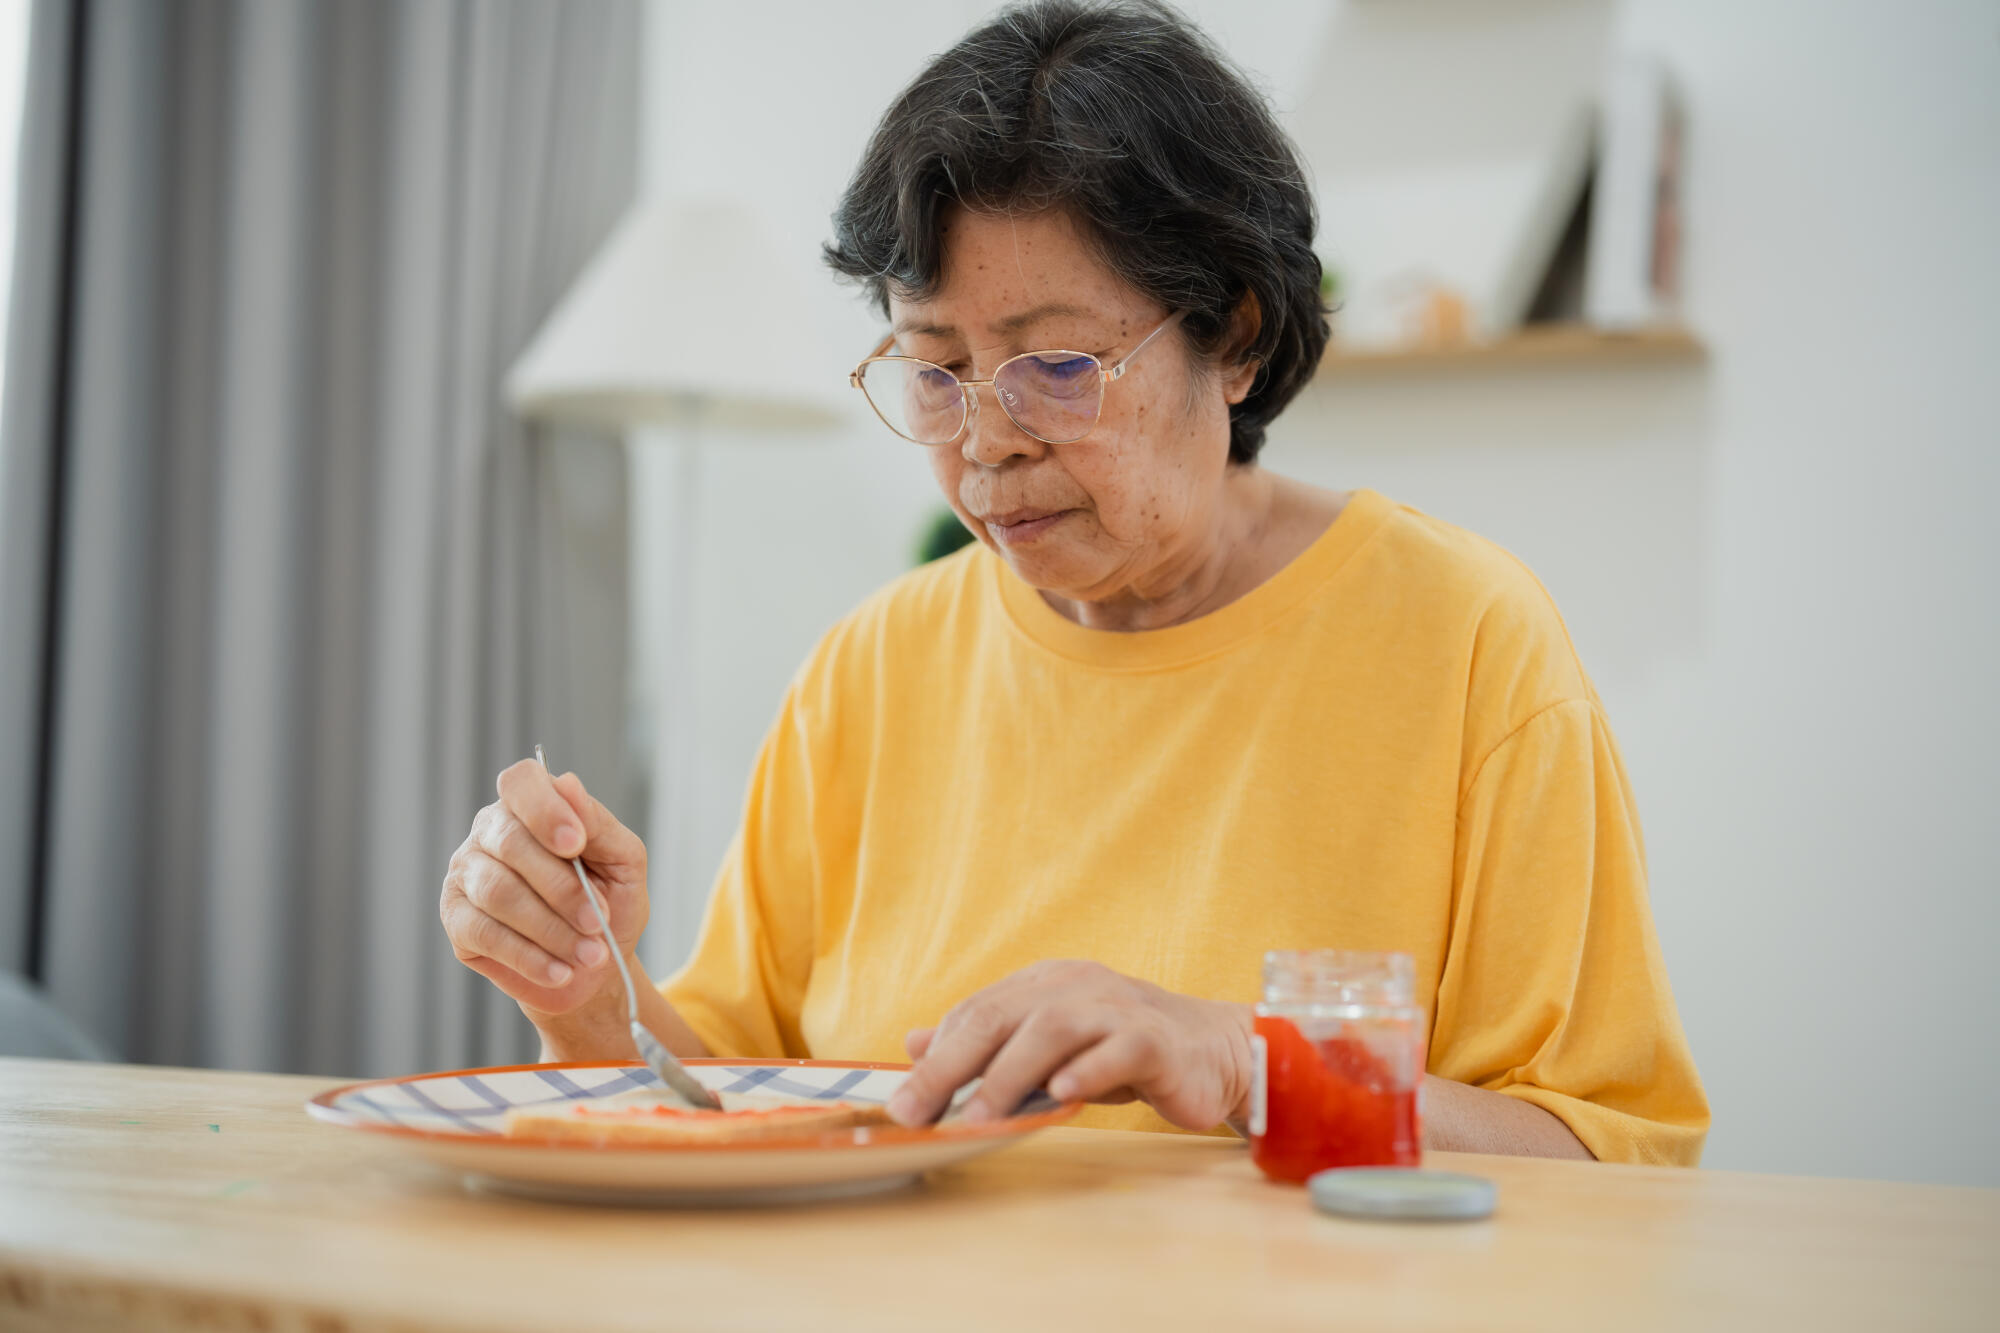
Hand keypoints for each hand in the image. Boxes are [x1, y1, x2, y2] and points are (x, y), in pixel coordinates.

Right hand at [440, 758, 648, 1021]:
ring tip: (591, 955)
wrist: (592, 965)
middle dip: (562, 888)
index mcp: (531, 806)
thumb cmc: (608, 902)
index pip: (521, 782)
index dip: (545, 810)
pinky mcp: (456, 920)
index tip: (577, 845)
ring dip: (552, 929)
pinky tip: (560, 971)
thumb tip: (568, 784)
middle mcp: (490, 832)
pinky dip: (530, 957)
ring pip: (498, 893)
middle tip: (597, 921)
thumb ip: (598, 823)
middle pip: (511, 843)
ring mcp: (466, 874)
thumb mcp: (622, 861)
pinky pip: (486, 934)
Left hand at [887, 960, 1254, 1130]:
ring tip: (978, 1116)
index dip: (938, 1056)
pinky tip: (1060, 1095)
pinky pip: (1117, 1050)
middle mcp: (1076, 986)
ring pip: (1053, 1029)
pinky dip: (1087, 1070)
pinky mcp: (1155, 1040)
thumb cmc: (1123, 1052)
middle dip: (953, 1066)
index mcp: (1045, 983)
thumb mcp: (1049, 1046)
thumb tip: (917, 1041)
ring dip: (1009, 1074)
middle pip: (1003, 1017)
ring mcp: (1117, 1008)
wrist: (1214, 1051)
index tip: (903, 1102)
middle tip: (917, 1112)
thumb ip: (989, 1042)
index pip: (978, 1013)